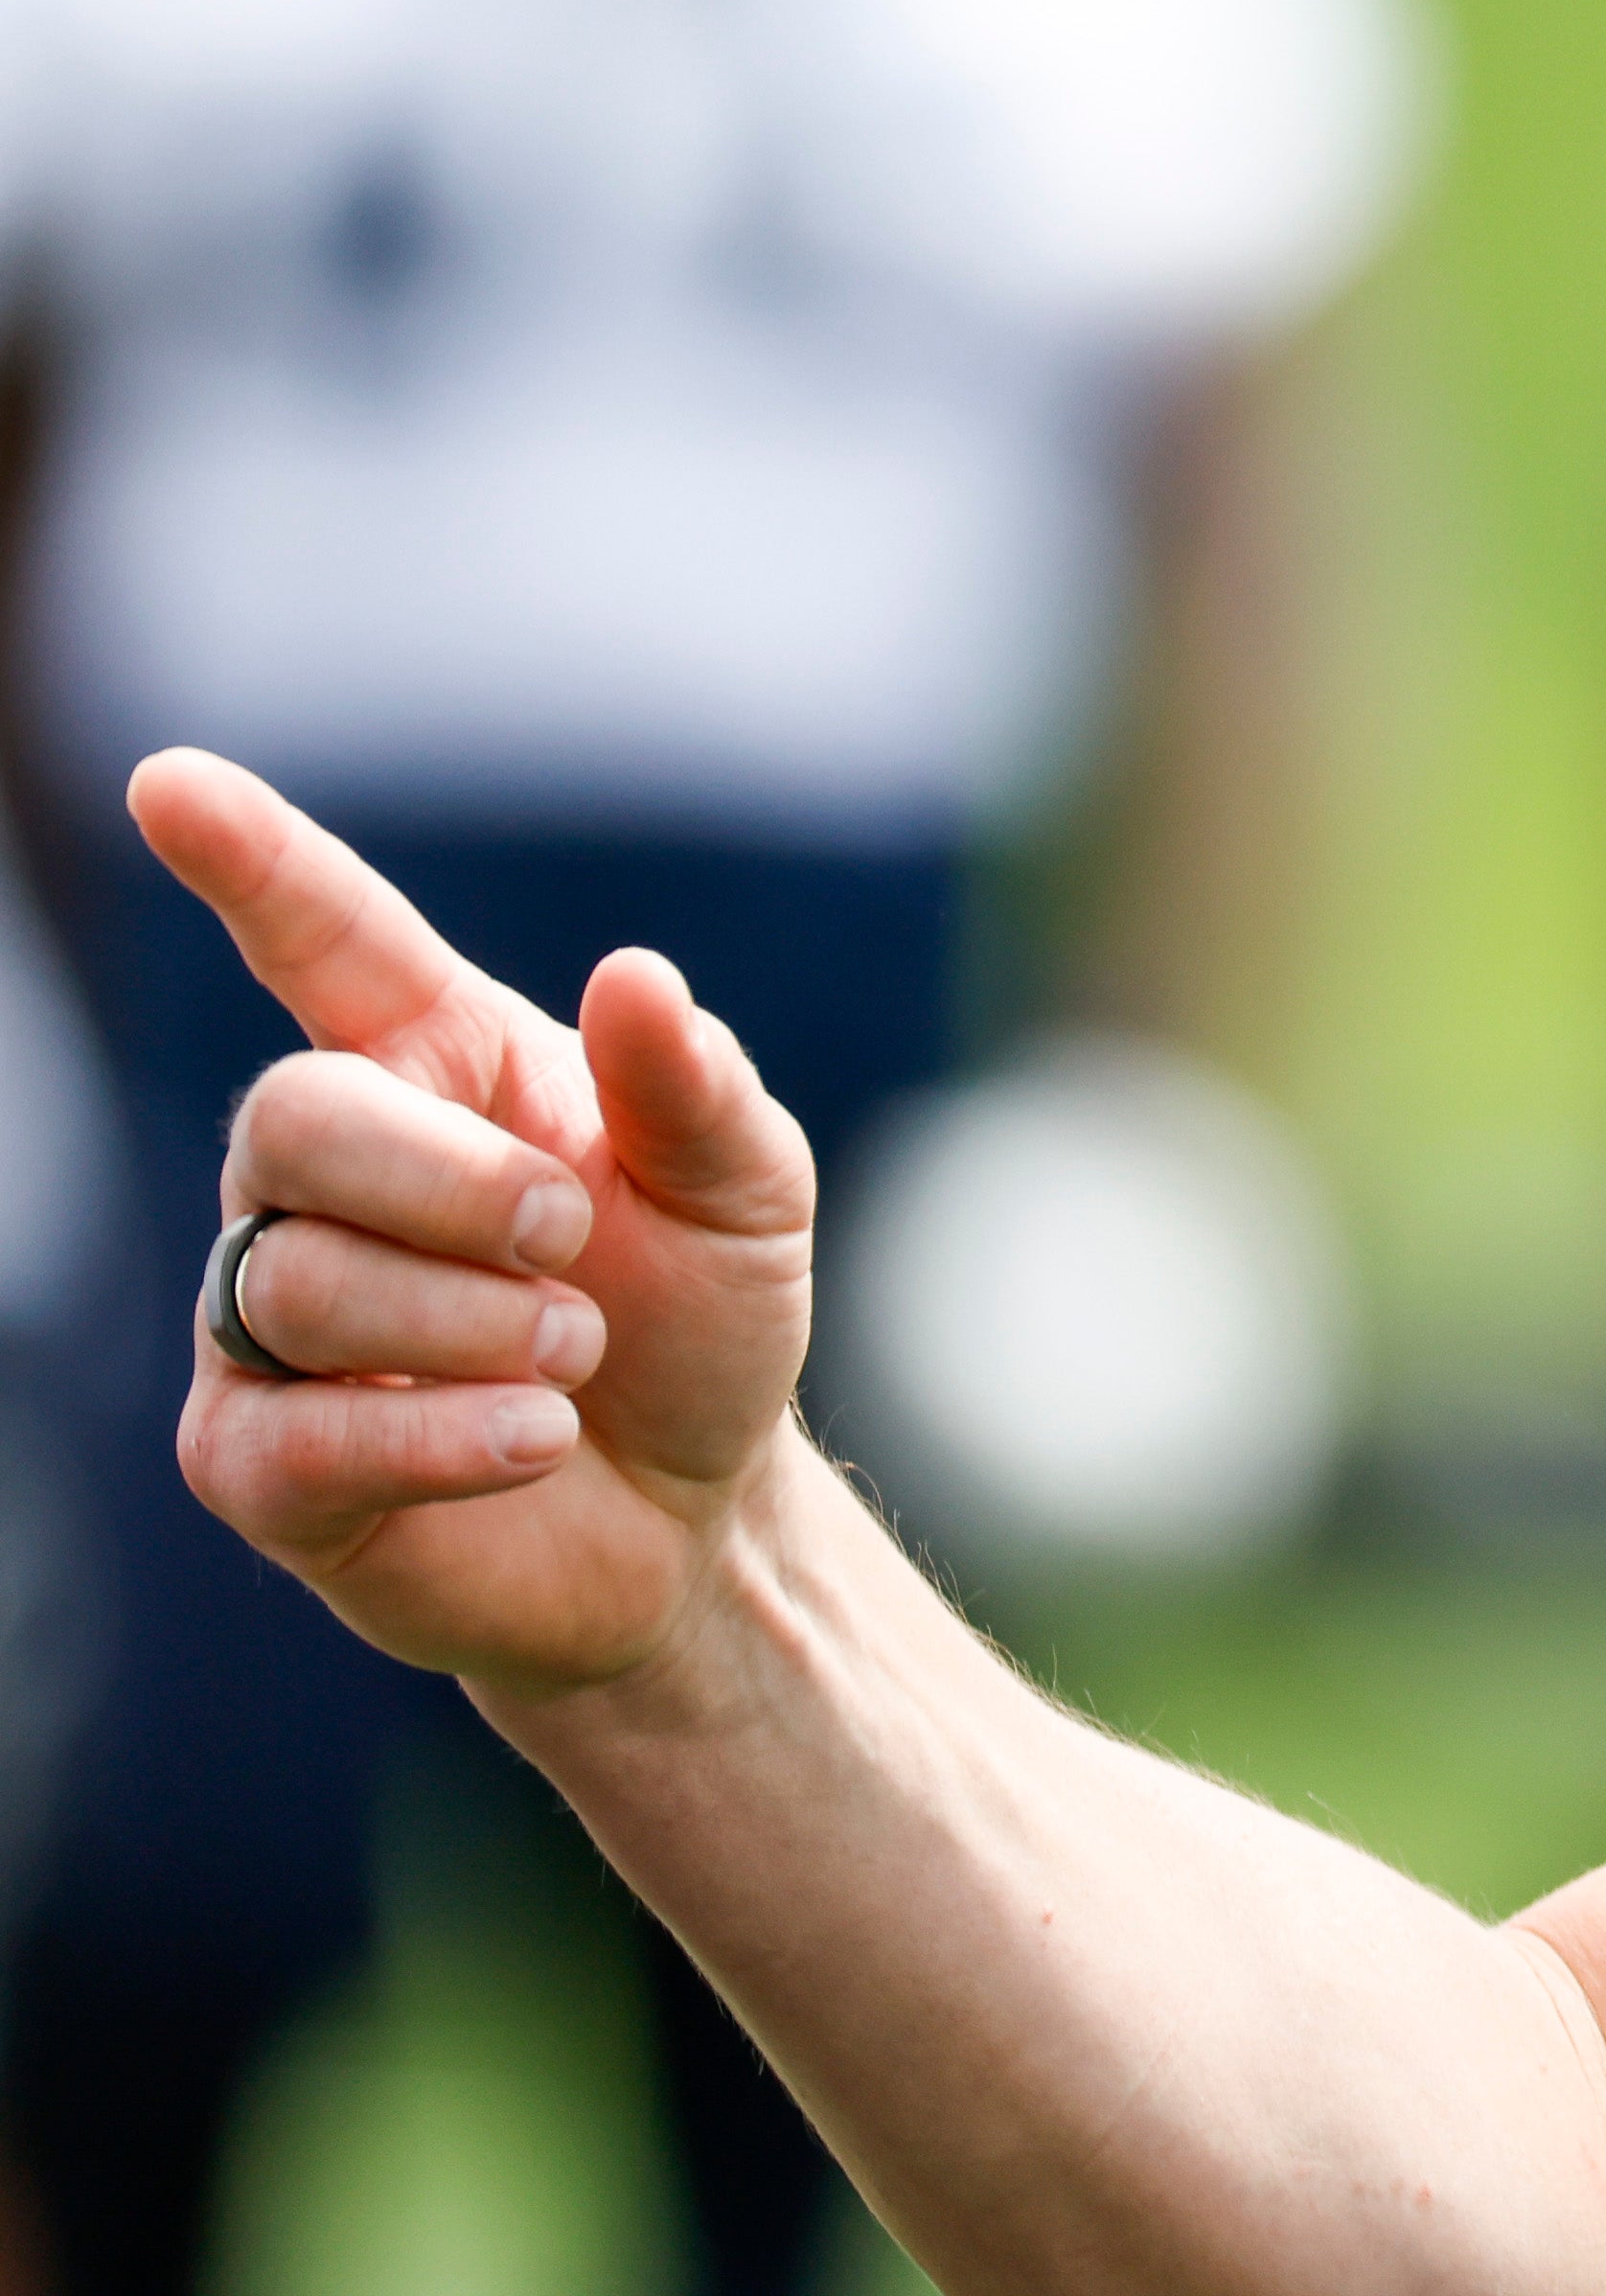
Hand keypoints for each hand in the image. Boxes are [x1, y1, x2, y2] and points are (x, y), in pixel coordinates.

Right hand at [154, 748, 819, 1698]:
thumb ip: (696, 1087)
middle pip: (294, 1117)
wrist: (698, 1511)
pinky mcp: (255, 1462)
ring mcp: (268, 1319)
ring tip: (573, 1354)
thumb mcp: (745, 1193)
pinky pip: (293, 1433)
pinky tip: (533, 1435)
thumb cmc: (698, 1318)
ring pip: (296, 1279)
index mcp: (440, 1070)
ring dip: (472, 1321)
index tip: (170, 784)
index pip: (320, 941)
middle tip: (572, 1240)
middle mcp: (323, 1177)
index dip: (249, 862)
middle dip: (453, 1183)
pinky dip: (439, 1433)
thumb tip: (638, 975)